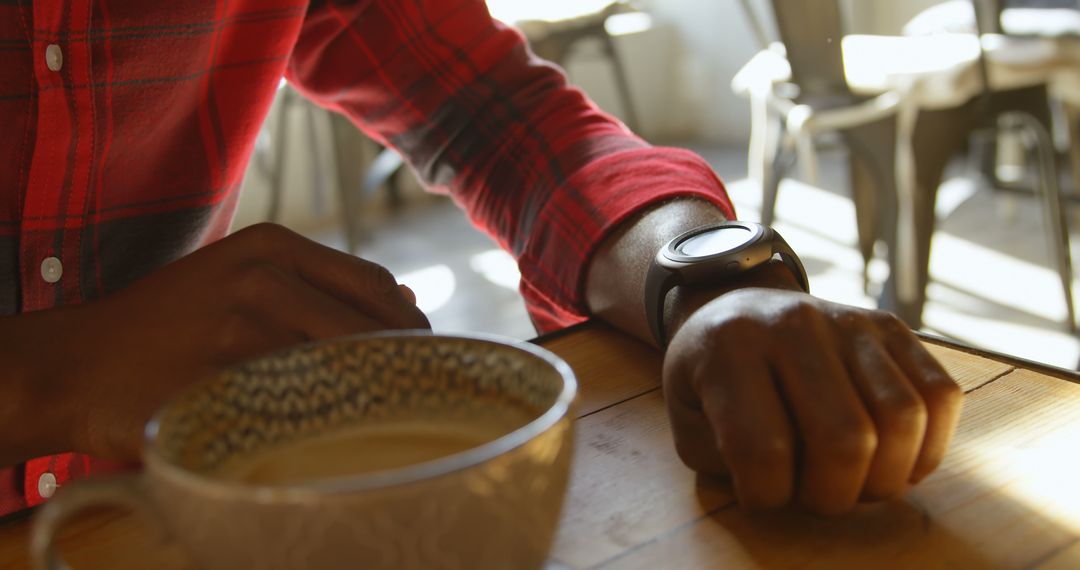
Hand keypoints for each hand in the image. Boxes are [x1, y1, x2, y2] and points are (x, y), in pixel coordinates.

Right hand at [4, 223, 428, 463]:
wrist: (78, 364)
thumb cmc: (173, 326)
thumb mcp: (243, 279)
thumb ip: (322, 286)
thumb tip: (409, 299)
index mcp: (273, 245)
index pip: (376, 285)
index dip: (408, 326)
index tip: (421, 359)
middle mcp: (263, 276)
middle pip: (371, 327)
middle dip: (401, 365)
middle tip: (410, 396)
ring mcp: (242, 327)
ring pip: (344, 366)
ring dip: (368, 395)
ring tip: (372, 415)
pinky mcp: (224, 377)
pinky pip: (303, 403)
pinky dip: (326, 418)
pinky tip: (323, 429)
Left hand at [662, 288, 961, 514]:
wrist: (733, 308)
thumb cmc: (710, 378)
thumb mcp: (685, 416)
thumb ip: (720, 458)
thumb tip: (788, 484)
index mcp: (729, 348)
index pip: (762, 449)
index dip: (766, 495)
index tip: (760, 494)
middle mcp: (793, 325)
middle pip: (845, 439)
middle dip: (833, 496)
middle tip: (815, 498)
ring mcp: (848, 320)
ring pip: (902, 419)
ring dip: (885, 478)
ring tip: (854, 483)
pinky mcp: (891, 326)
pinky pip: (939, 394)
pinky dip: (928, 446)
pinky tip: (892, 460)